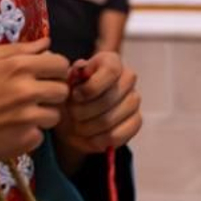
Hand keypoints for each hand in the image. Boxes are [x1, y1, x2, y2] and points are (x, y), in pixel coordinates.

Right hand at [0, 39, 70, 164]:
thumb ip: (18, 48)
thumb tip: (47, 43)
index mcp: (19, 66)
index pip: (61, 64)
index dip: (55, 69)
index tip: (45, 75)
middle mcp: (28, 91)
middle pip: (63, 90)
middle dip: (52, 92)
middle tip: (35, 96)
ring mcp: (29, 118)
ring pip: (56, 115)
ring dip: (43, 114)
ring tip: (24, 114)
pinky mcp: (27, 140)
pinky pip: (42, 135)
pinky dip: (30, 133)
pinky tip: (14, 130)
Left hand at [53, 51, 140, 166]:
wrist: (72, 118)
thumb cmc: (69, 95)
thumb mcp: (65, 83)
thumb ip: (72, 76)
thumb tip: (80, 71)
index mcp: (111, 61)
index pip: (111, 70)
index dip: (91, 87)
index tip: (75, 96)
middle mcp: (127, 77)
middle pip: (109, 98)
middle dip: (84, 111)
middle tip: (72, 114)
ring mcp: (134, 100)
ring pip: (111, 119)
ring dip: (88, 127)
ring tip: (77, 126)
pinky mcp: (136, 121)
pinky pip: (118, 135)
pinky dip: (99, 140)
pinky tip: (89, 137)